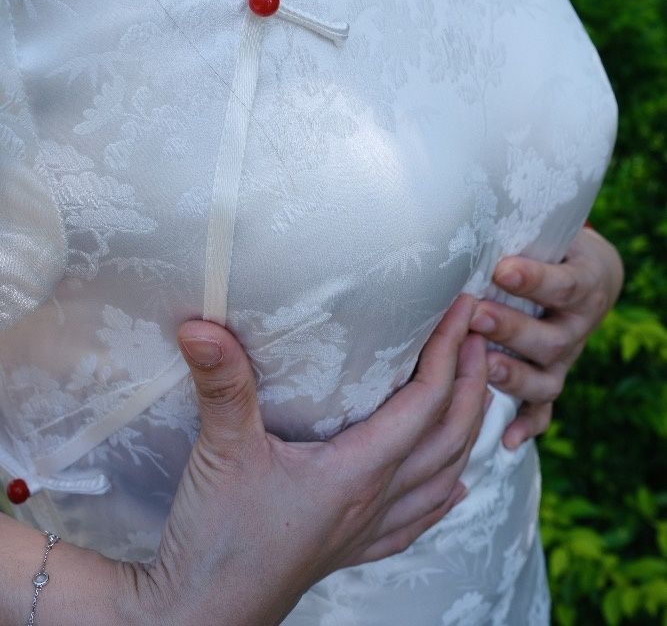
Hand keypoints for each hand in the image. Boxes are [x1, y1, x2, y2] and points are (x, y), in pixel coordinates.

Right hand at [113, 294, 487, 625]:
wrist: (200, 616)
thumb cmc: (217, 540)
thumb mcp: (222, 452)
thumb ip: (221, 384)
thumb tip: (202, 325)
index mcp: (357, 471)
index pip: (425, 402)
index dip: (448, 351)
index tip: (463, 310)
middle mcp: (374, 501)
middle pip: (449, 437)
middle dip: (471, 383)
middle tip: (479, 335)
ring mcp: (365, 530)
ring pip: (442, 478)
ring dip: (467, 431)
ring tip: (476, 392)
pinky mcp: (347, 549)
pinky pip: (415, 521)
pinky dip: (443, 497)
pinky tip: (455, 489)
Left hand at [468, 224, 624, 449]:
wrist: (585, 273)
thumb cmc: (549, 245)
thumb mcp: (546, 231)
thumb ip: (518, 231)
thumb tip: (468, 214)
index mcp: (583, 285)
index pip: (562, 285)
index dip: (533, 279)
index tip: (501, 269)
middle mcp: (576, 327)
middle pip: (549, 338)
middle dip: (510, 329)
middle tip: (475, 315)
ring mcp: (564, 359)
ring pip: (546, 379)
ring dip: (513, 376)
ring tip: (481, 368)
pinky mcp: (550, 380)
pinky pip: (543, 410)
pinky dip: (527, 425)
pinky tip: (506, 439)